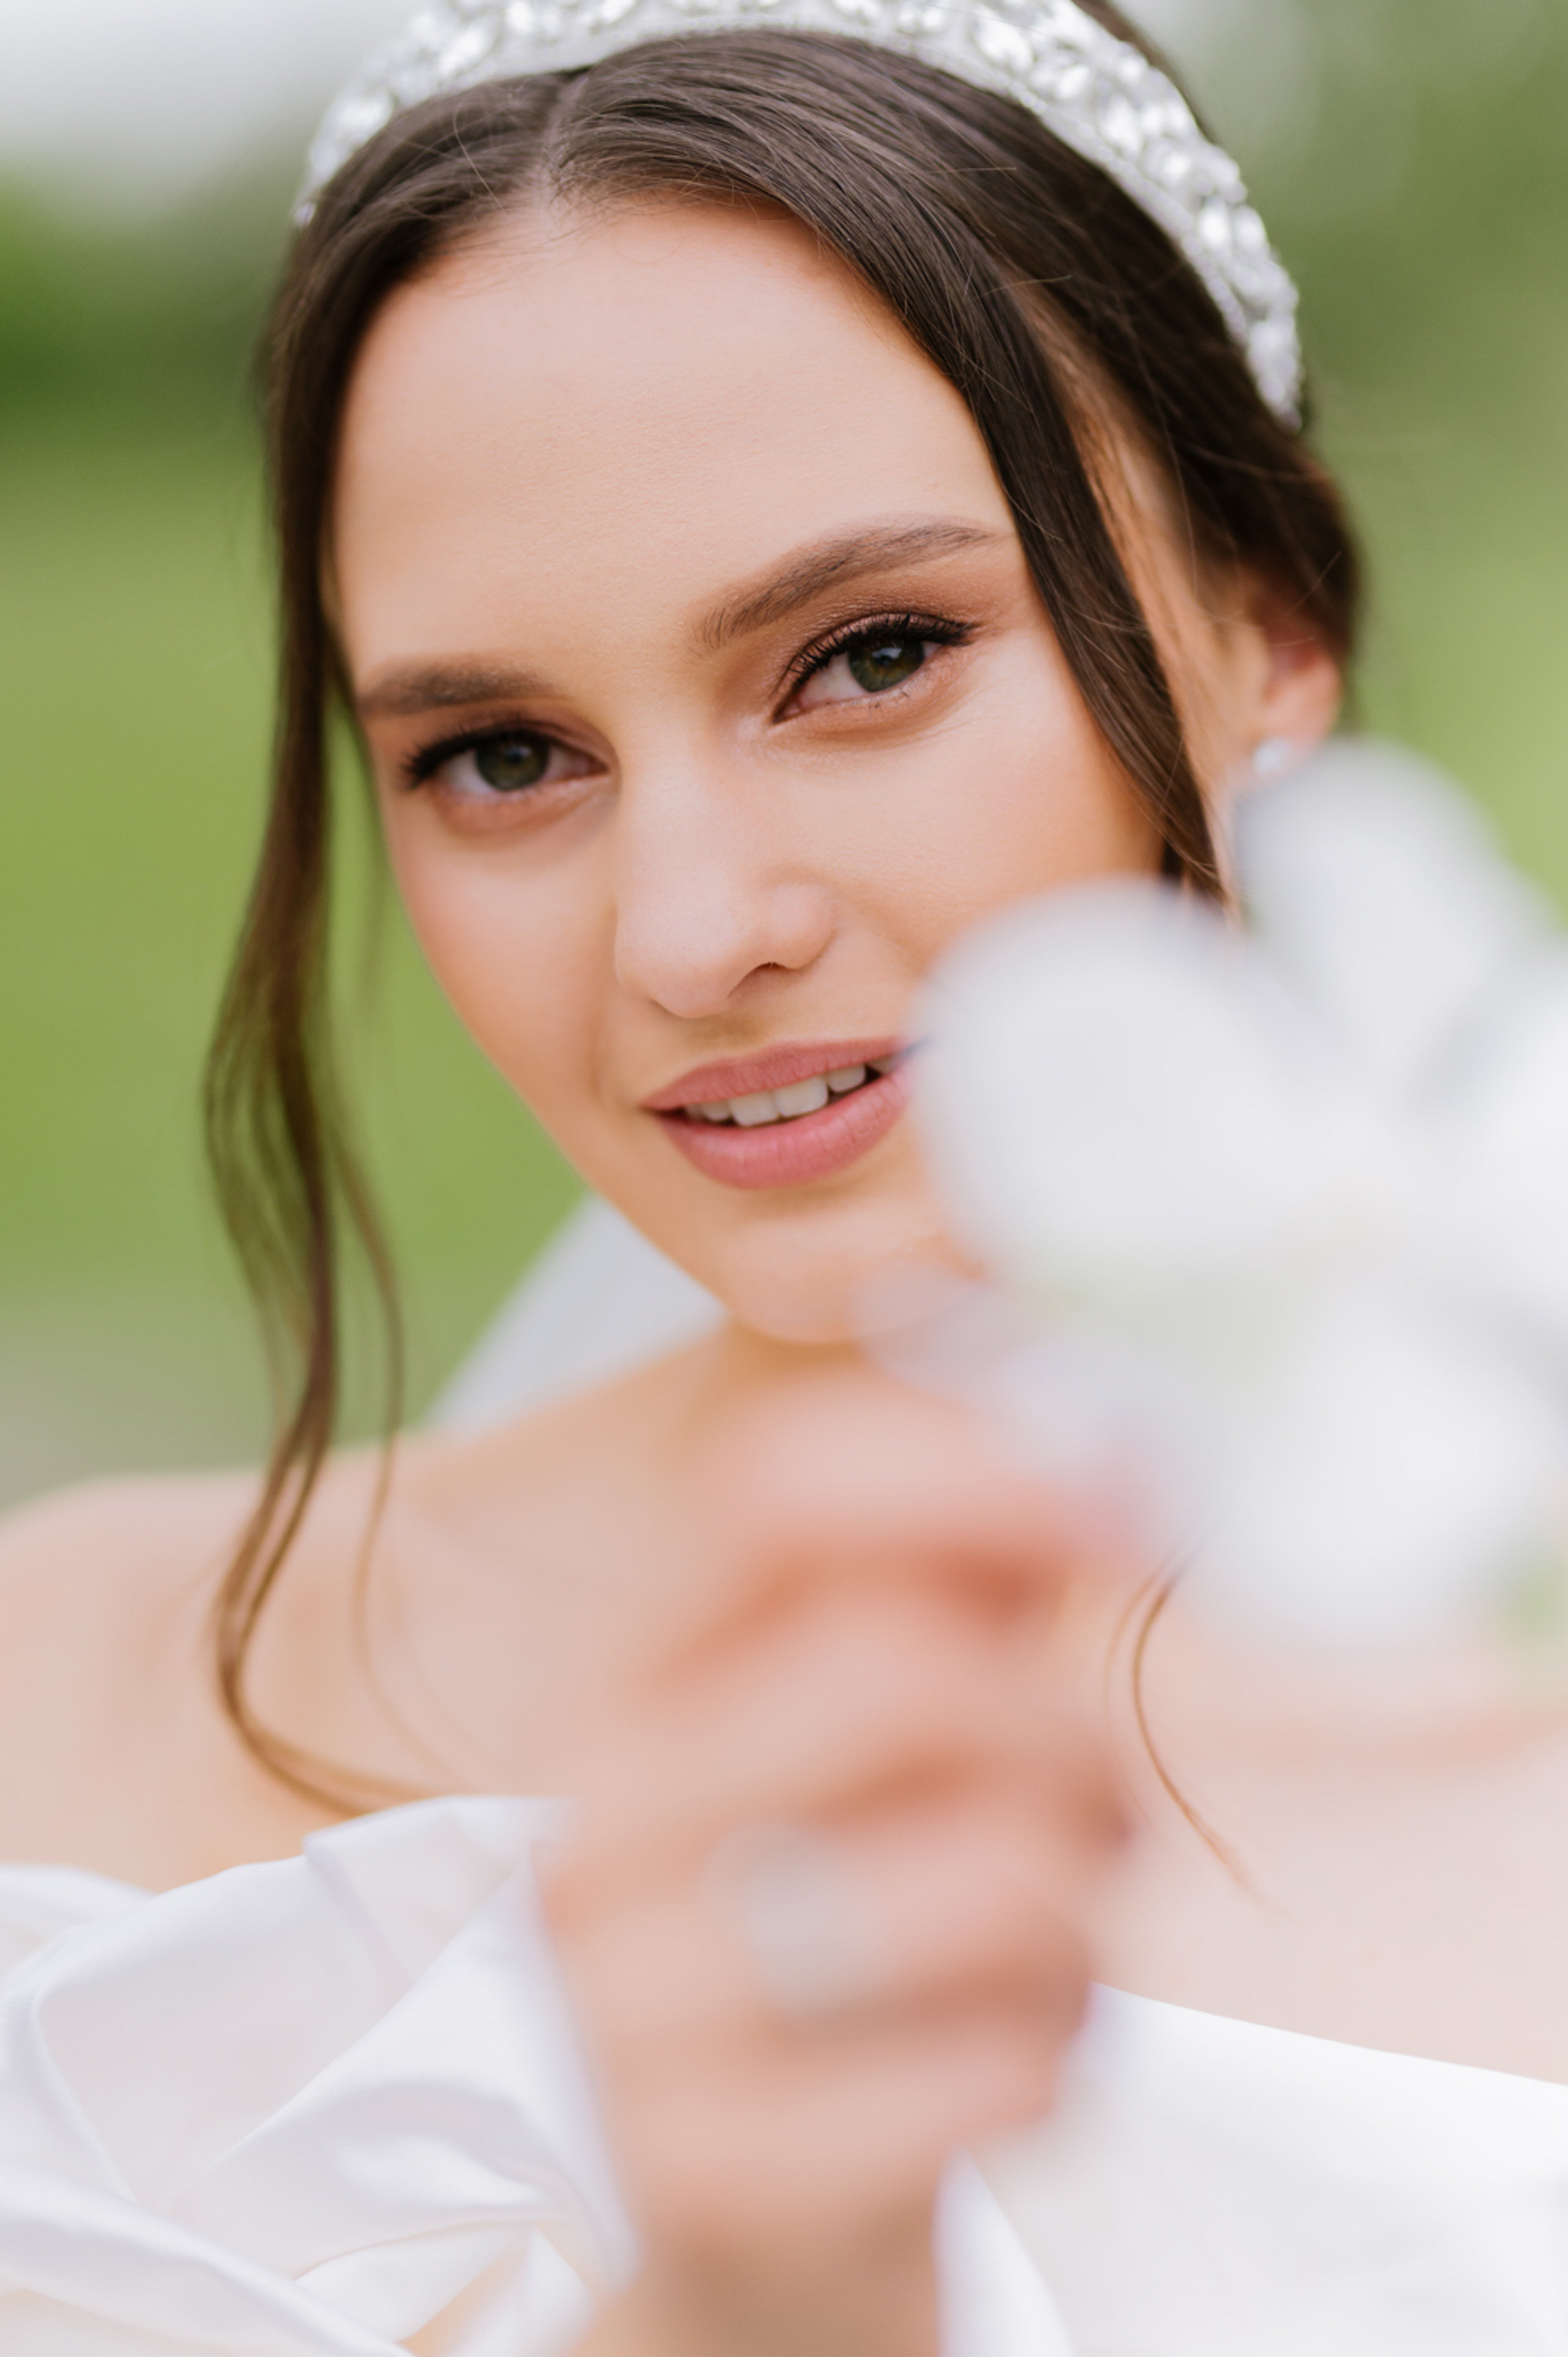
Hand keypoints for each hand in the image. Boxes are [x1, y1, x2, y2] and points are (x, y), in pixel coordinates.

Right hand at [544, 1374, 1131, 2356]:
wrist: (726, 2237)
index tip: (1119, 1494)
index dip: (969, 1465)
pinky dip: (1056, 2057)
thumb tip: (1119, 1430)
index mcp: (641, 1683)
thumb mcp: (872, 1752)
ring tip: (1045, 1940)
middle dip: (1069, 1731)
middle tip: (1088, 1804)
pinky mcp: (707, 2184)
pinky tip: (996, 2062)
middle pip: (906, 1667)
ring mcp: (635, 2013)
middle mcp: (605, 1825)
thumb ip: (962, 1584)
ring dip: (1086, 1906)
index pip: (774, 1493)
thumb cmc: (828, 1949)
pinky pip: (998, 2069)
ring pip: (995, 1875)